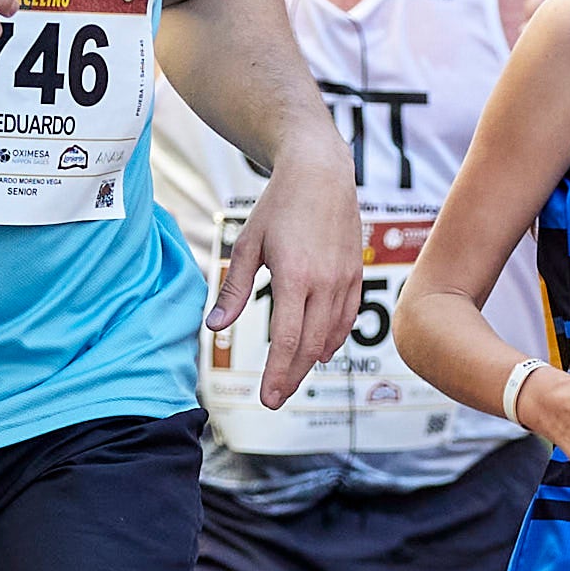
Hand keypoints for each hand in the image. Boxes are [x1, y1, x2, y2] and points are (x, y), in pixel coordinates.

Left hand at [213, 138, 363, 409]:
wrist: (321, 171)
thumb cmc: (278, 205)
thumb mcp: (247, 244)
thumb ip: (234, 290)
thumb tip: (214, 328)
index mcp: (295, 275)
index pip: (288, 339)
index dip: (277, 374)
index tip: (267, 399)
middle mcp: (325, 281)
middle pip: (310, 346)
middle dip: (291, 377)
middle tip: (275, 399)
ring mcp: (345, 278)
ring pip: (331, 335)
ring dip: (311, 362)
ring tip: (291, 379)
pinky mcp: (356, 273)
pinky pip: (348, 317)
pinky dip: (333, 340)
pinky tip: (320, 352)